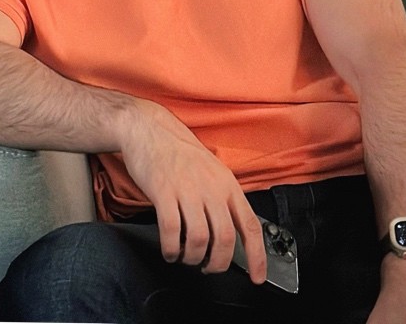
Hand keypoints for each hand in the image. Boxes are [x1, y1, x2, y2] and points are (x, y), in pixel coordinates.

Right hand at [117, 98, 266, 283]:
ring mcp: (186, 189)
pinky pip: (171, 232)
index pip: (250, 225)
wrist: (149, 128)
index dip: (257, 256)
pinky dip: (170, 249)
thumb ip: (222, 198)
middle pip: (224, 238)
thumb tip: (230, 233)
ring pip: (198, 239)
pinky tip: (169, 250)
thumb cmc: (178, 152)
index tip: (256, 277)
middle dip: (217, 263)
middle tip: (208, 267)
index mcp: (227, 184)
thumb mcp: (211, 171)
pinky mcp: (163, 191)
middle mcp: (210, 187)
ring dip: (192, 258)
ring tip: (184, 257)